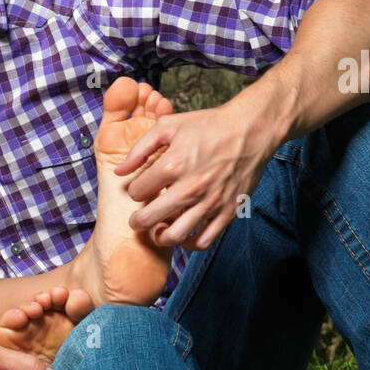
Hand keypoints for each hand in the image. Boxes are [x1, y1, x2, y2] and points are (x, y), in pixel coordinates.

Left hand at [112, 98, 280, 250]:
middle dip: (137, 221)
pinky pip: (203, 241)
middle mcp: (190, 187)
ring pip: (175, 236)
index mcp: (173, 165)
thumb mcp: (168, 126)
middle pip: (149, 219)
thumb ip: (139, 149)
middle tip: (137, 219)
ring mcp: (210, 202)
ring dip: (160, 237)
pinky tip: (183, 234)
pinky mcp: (228, 211)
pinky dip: (189, 244)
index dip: (134, 191)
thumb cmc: (209, 125)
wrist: (250, 129)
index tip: (140, 189)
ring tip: (159, 228)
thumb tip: (119, 171)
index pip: (136, 192)